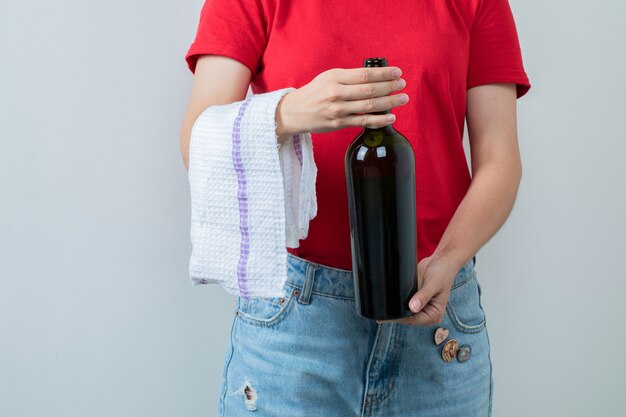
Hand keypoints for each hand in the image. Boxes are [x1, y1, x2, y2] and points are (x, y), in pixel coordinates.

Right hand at [275, 66, 408, 139]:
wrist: (294, 112)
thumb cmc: (314, 93)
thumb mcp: (328, 78)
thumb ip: (348, 78)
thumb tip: (374, 78)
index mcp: (334, 78)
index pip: (365, 74)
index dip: (384, 73)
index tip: (397, 72)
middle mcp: (336, 93)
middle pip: (370, 89)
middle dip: (390, 87)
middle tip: (402, 85)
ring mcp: (338, 110)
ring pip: (369, 106)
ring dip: (390, 102)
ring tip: (402, 99)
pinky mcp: (338, 124)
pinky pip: (363, 122)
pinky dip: (379, 120)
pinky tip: (391, 117)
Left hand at [376, 254, 460, 325]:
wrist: (441, 261)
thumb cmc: (442, 272)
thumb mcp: (434, 284)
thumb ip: (423, 296)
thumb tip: (413, 308)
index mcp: (434, 314)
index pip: (414, 320)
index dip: (401, 317)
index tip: (389, 314)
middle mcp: (426, 313)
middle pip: (407, 318)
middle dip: (396, 314)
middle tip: (381, 311)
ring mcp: (419, 307)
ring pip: (403, 311)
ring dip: (394, 309)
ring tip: (381, 307)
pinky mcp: (413, 299)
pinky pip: (402, 303)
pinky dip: (396, 302)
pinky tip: (386, 300)